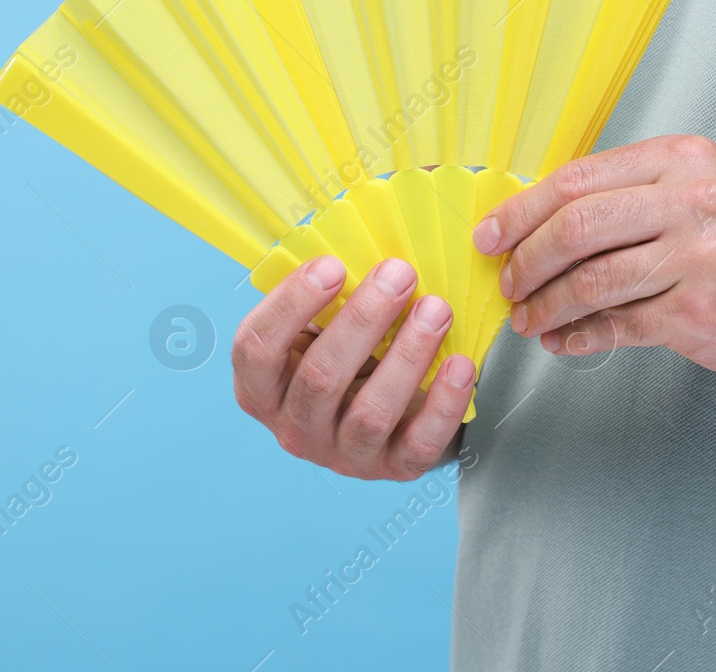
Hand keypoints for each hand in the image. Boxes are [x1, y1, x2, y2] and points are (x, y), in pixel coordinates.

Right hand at [231, 254, 476, 479]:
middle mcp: (294, 427)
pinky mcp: (392, 470)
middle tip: (399, 274)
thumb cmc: (345, 357)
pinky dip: (443, 403)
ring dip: (407, 355)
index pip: (256, 349)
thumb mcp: (318, 331)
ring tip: (435, 310)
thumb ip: (323, 299)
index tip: (333, 265)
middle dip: (363, 319)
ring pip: (370, 413)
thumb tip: (353, 244)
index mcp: (261, 387)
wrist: (385, 417)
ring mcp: (342, 455)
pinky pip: (418, 445)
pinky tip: (459, 364)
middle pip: (319, 378)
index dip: (291, 304)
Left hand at [474, 135, 715, 393]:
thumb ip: (633, 198)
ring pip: (590, 278)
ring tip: (528, 318)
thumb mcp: (704, 198)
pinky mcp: (700, 311)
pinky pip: (617, 324)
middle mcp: (693, 199)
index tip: (490, 235)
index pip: (577, 179)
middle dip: (525, 259)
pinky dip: (579, 336)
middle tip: (506, 283)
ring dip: (546, 304)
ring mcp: (699, 256)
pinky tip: (562, 341)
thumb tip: (539, 221)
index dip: (521, 209)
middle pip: (575, 225)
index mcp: (683, 160)